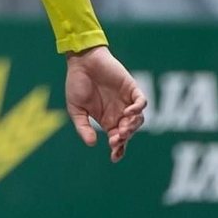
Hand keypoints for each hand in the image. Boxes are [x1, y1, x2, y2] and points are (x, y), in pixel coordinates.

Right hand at [64, 46, 145, 162]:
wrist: (82, 61)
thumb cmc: (77, 83)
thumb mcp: (75, 109)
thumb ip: (83, 126)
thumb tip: (92, 143)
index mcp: (107, 120)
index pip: (118, 140)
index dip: (119, 150)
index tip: (114, 156)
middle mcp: (119, 112)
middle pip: (129, 132)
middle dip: (124, 139)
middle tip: (115, 140)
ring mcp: (126, 100)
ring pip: (138, 120)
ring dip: (132, 127)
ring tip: (123, 129)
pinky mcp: (131, 88)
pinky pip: (141, 101)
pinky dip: (138, 109)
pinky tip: (127, 113)